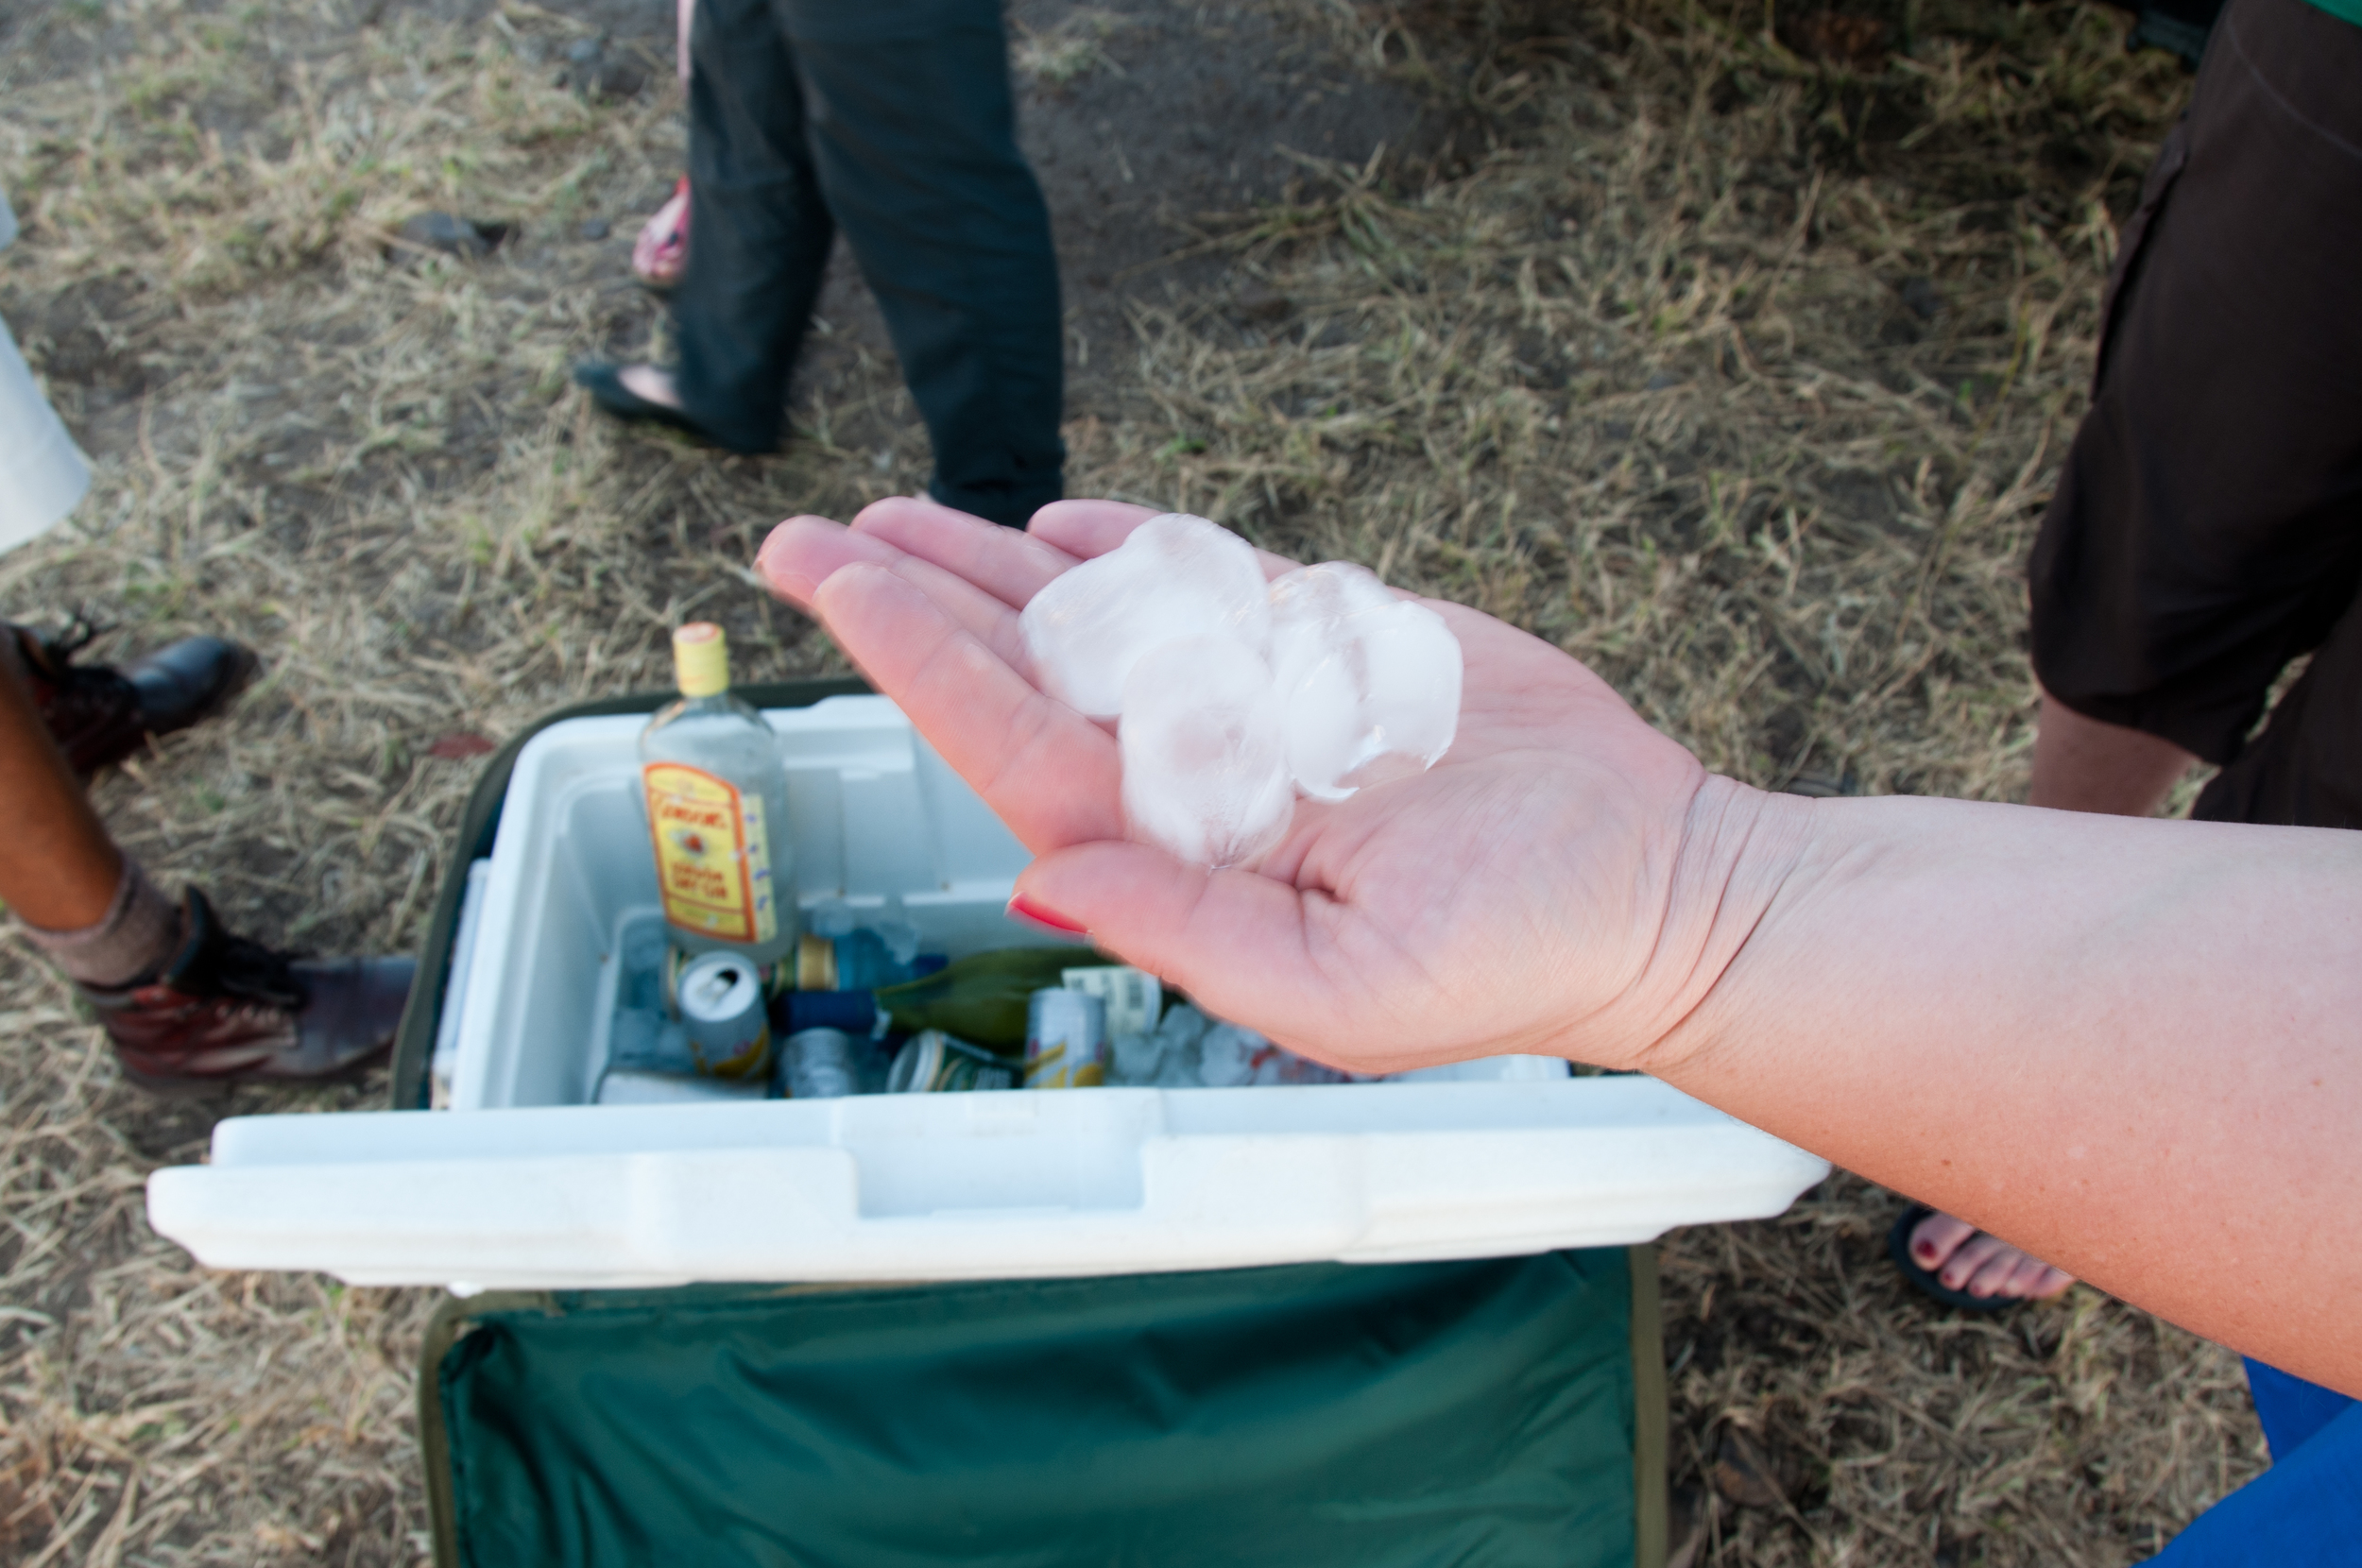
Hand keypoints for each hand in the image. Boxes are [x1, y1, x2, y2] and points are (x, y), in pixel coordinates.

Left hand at [756, 497, 1781, 1075]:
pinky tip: (1057, 526)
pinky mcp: (1335, 648)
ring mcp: (1260, 702)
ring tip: (896, 519)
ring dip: (993, 566)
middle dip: (915, 600)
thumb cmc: (1514, 960)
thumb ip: (1184, 929)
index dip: (916, 659)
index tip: (833, 586)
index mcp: (1181, 848)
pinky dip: (1130, 548)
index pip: (1013, 743)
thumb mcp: (1343, 992)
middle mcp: (1198, 770)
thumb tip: (1037, 869)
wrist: (1654, 888)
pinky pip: (1207, 586)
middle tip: (807, 538)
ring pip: (1096, 616)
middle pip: (1024, 669)